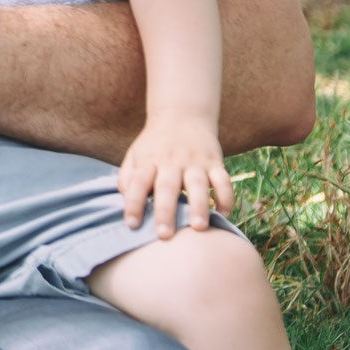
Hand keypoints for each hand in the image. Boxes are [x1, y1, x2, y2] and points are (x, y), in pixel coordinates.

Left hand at [118, 115, 233, 237]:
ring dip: (199, 206)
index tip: (132, 225)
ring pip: (198, 184)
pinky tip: (224, 213)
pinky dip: (226, 196)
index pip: (137, 182)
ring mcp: (195, 162)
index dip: (133, 203)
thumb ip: (127, 178)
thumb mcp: (135, 155)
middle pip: (167, 186)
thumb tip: (124, 201)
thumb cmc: (154, 144)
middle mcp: (171, 162)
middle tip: (164, 235)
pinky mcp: (215, 161)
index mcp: (148, 161)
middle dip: (166, 211)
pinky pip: (223, 179)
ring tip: (198, 227)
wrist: (182, 115)